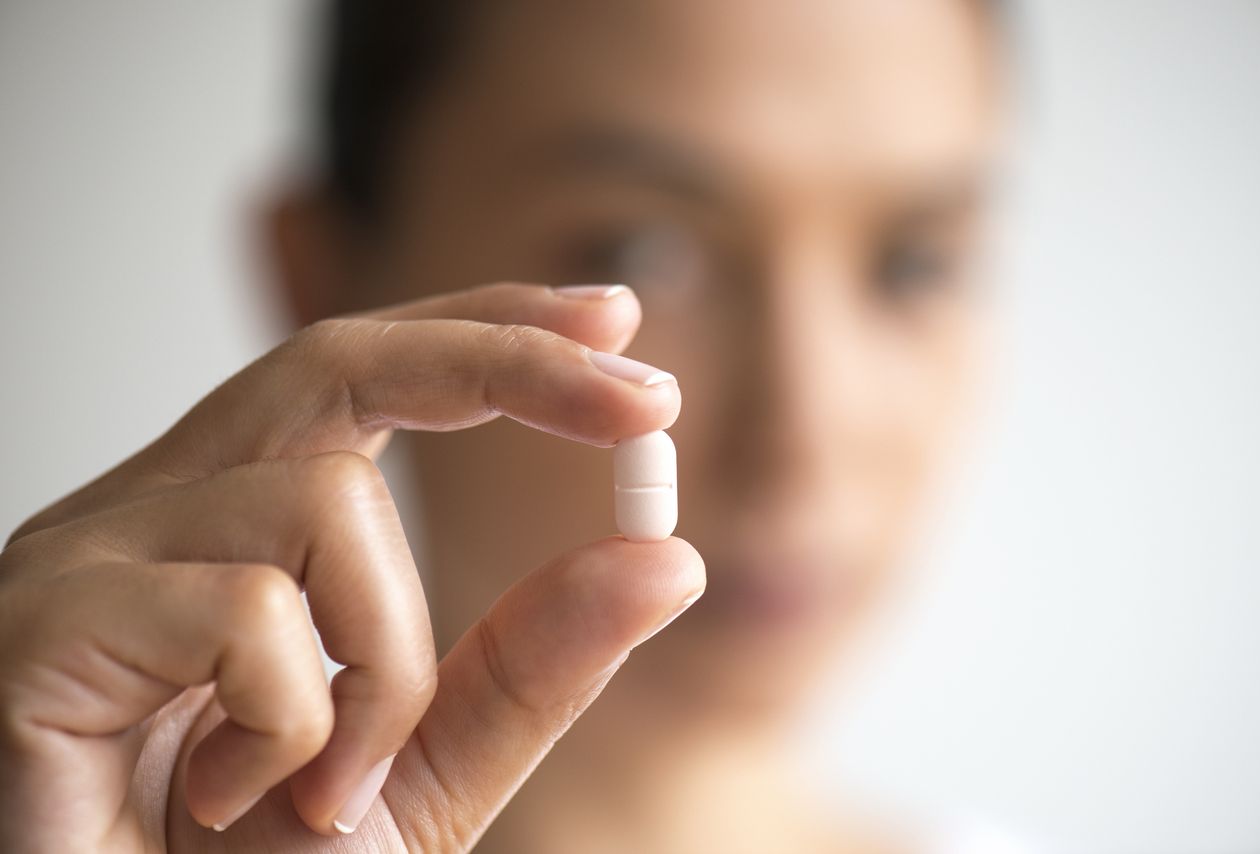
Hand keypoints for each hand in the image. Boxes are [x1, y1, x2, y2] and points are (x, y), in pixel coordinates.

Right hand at [0, 283, 703, 851]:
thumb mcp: (428, 765)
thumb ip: (531, 664)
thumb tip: (669, 559)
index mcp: (231, 526)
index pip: (358, 378)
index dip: (484, 332)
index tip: (614, 317)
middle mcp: (152, 513)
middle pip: (334, 363)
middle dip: (503, 358)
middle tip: (647, 399)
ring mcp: (85, 558)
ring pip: (322, 501)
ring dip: (387, 662)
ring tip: (327, 785)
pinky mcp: (41, 625)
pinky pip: (247, 608)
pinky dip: (294, 720)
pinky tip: (228, 795)